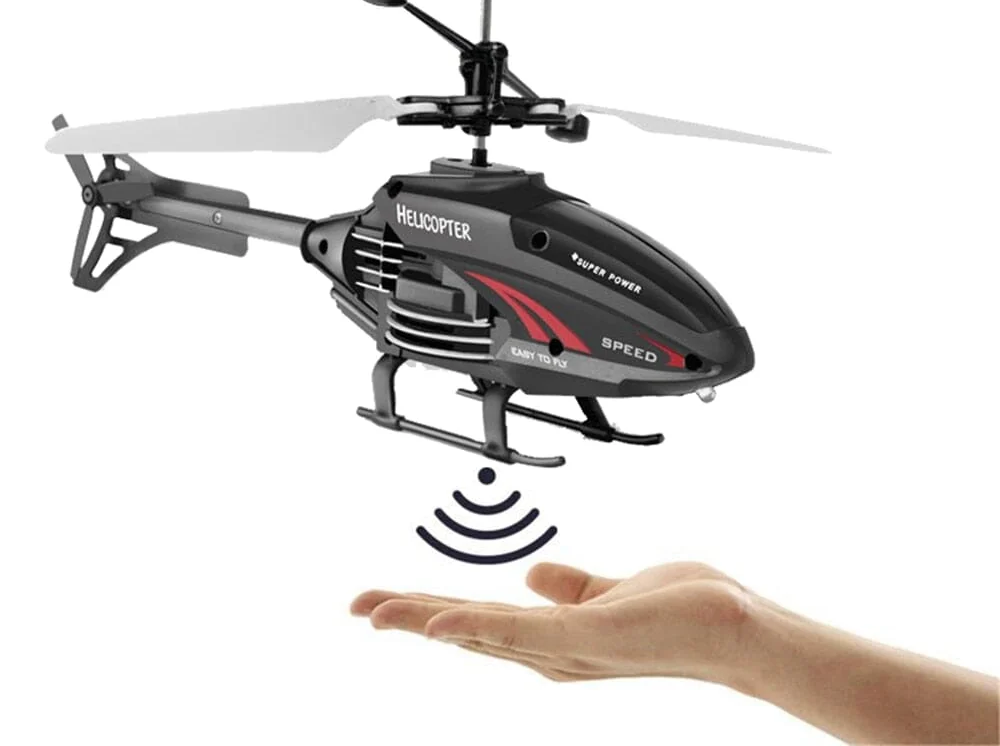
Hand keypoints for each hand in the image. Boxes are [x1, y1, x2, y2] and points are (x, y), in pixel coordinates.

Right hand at [350, 561, 750, 683]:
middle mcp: (552, 650)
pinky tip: (441, 621)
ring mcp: (567, 648)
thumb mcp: (609, 592)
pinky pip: (522, 629)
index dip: (429, 609)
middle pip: (466, 629)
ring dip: (426, 619)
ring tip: (378, 611)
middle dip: (410, 616)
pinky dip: (476, 627)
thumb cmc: (683, 611)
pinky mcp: (587, 637)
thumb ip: (571, 586)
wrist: (738, 629)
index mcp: (553, 636)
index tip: (386, 600)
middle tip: (358, 606)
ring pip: (481, 630)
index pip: (477, 619)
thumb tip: (533, 573)